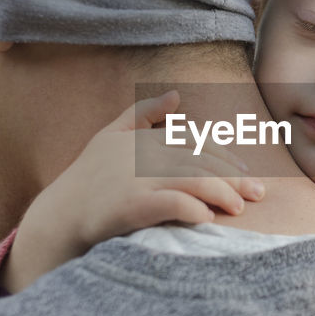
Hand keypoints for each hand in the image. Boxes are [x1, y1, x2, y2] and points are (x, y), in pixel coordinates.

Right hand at [3, 91, 264, 291]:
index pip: (192, 141)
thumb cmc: (85, 183)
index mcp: (138, 137)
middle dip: (232, 176)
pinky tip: (208, 219)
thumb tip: (175, 94)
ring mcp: (132, 178)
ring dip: (220, 193)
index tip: (245, 171)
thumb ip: (140, 115)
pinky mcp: (128, 205)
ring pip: (190, 180)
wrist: (55, 221)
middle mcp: (137, 154)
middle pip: (197, 161)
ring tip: (241, 207)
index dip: (222, 154)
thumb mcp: (108, 139)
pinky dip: (192, 210)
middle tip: (259, 192)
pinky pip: (170, 204)